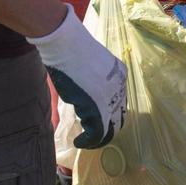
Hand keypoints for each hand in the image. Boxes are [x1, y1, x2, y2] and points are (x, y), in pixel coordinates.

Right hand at [27, 5, 127, 148]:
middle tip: (91, 138)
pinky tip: (79, 141)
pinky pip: (97, 132)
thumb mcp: (89, 65)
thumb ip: (94, 80)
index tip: (94, 123)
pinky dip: (88, 141)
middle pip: (119, 118)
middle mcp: (119, 87)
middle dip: (106, 131)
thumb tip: (86, 95)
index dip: (109, 116)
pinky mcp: (97, 106)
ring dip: (97, 139)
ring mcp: (110, 97)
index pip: (119, 102)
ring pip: (110, 128)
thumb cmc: (71, 49)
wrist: (66, 43)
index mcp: (119, 74)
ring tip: (85, 142)